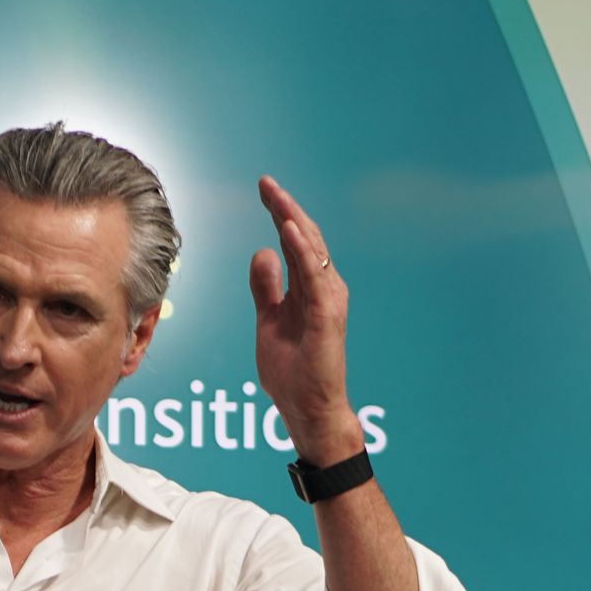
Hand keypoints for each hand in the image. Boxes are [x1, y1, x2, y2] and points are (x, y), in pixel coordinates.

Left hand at [249, 176, 362, 465]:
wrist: (308, 408)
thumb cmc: (293, 371)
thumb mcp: (269, 321)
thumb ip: (266, 288)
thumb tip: (262, 252)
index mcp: (308, 288)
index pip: (293, 241)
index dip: (279, 212)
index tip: (263, 188)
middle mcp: (323, 288)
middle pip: (304, 237)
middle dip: (284, 207)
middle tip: (265, 182)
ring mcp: (328, 300)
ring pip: (312, 250)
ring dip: (293, 220)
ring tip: (276, 196)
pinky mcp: (327, 315)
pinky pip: (315, 276)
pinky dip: (304, 251)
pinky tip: (289, 231)